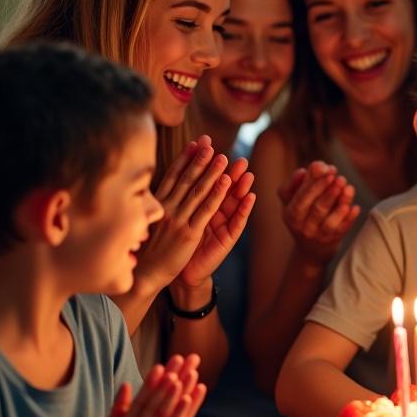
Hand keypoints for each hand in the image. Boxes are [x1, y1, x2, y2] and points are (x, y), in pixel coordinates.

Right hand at [91, 356, 203, 416]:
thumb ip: (118, 408)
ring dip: (172, 394)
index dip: (150, 382)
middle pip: (153, 402)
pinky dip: (177, 415)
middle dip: (166, 381)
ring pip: (161, 414)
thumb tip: (127, 385)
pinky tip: (186, 401)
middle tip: (177, 363)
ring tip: (182, 377)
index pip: (140, 399)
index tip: (159, 366)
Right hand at [134, 137, 232, 292]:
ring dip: (212, 173)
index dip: (184, 159)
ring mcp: (178, 221)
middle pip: (186, 180)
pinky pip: (206, 210)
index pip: (172, 177)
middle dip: (199, 160)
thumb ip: (152, 204)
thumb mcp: (144, 222)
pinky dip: (217, 194)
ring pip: (198, 191)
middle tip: (210, 142)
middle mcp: (166, 209)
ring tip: (223, 157)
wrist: (142, 275)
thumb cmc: (143, 249)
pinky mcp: (189, 234)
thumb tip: (153, 188)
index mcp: (156, 205)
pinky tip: (227, 181)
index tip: (194, 143)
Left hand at [179, 156, 256, 286]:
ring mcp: (221, 225)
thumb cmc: (170, 242)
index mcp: (198, 204)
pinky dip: (244, 210)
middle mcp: (212, 212)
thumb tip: (165, 170)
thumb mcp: (172, 214)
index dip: (205, 164)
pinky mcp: (226, 240)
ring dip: (241, 187)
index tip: (206, 145)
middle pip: (222, 188)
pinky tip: (251, 196)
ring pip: (232, 202)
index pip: (204, 180)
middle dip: (229, 172)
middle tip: (236, 156)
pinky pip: (237, 223)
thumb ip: (176, 195)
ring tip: (247, 172)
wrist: (171, 271)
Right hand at [278, 161, 360, 266]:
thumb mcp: (293, 199)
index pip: (301, 199)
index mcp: (290, 214)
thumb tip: (305, 169)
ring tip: (349, 187)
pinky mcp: (333, 240)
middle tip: (340, 177)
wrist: (311, 247)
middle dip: (329, 192)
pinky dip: (349, 218)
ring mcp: (319, 235)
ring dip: (341, 202)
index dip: (315, 184)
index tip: (327, 169)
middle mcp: (303, 227)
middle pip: (317, 209)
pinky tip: (355, 206)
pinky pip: (342, 229)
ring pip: (330, 220)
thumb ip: (298, 182)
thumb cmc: (303, 213)